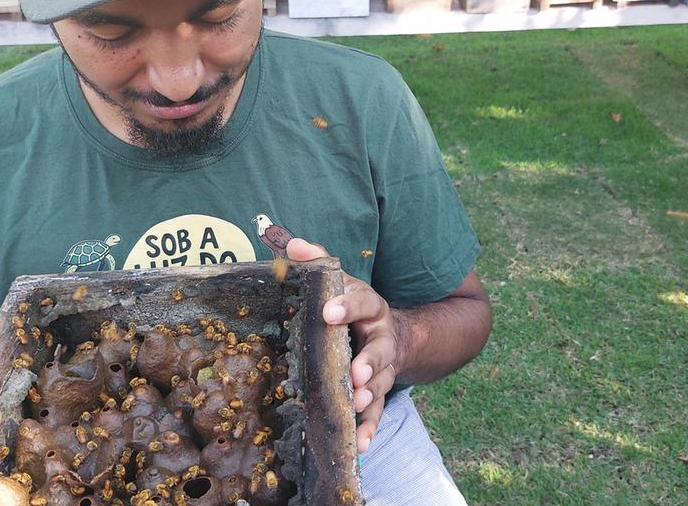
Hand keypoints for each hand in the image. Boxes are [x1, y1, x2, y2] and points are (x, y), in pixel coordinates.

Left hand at [285, 238, 402, 453]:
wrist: (397, 334)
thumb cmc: (353, 307)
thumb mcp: (342, 281)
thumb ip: (318, 260)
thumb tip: (290, 244)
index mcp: (370, 307)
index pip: (362, 301)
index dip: (347, 306)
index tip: (329, 313)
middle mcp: (381, 339)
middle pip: (378, 350)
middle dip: (368, 362)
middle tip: (355, 372)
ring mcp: (383, 369)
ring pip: (381, 383)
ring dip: (370, 395)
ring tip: (359, 403)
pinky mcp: (379, 394)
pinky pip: (377, 413)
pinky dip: (369, 429)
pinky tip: (359, 444)